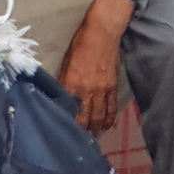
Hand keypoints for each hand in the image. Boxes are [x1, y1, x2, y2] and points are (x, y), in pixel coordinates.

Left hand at [59, 0, 132, 135]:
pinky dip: (110, 119)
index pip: (69, 111)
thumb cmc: (80, 44)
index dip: (67, 124)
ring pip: (99, 117)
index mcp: (72, 83)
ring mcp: (102, 90)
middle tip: (77, 141)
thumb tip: (60, 97)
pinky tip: (107, 126)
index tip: (64, 133)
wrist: (102, 32)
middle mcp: (87, 90)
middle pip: (85, 119)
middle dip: (82, 132)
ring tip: (91, 137)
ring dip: (95, 129)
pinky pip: (112, 108)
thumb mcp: (66, 62)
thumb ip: (64, 81)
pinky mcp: (112, 87)